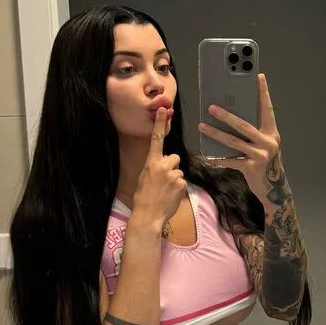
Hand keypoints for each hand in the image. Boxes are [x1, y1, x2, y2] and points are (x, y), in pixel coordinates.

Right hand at [132, 107, 186, 229]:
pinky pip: (182, 182)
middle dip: (171, 166)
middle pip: (175, 158)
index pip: (156, 139)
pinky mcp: (182, 184)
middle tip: (163, 180)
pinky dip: (178, 189)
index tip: (164, 109)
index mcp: (151, 163)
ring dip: (174, 179)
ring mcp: (174, 175)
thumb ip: (154, 167)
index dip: (160, 124)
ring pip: (178, 172)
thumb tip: (164, 165)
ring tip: (165, 191)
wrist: (148, 215)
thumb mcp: (144, 177)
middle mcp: (163, 166)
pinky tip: (170, 196)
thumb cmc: (143, 197)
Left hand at [199, 73, 281, 199]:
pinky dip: (218, 158)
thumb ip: (254, 131)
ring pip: (234, 142)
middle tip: (211, 107)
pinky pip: (231, 160)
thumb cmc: (264, 161)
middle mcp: (268, 142)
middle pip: (244, 125)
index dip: (263, 93)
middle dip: (226, 115)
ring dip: (216, 133)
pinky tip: (206, 155)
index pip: (268, 108)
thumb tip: (233, 114)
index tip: (259, 77)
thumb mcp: (264, 144)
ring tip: (202, 125)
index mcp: (272, 132)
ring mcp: (261, 155)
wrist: (273, 188)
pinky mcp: (251, 168)